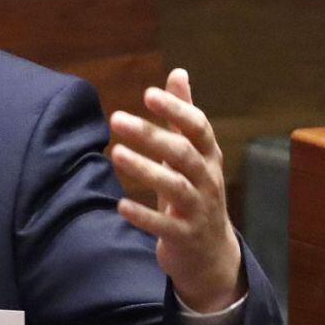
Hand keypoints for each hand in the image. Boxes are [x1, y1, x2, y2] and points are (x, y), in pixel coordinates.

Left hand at [109, 68, 244, 313]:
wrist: (210, 252)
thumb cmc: (195, 192)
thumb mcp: (192, 154)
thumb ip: (183, 115)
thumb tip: (178, 72)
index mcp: (209, 157)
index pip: (198, 128)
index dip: (177, 109)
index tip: (149, 93)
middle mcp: (208, 180)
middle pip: (183, 153)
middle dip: (151, 135)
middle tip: (116, 118)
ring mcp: (198, 210)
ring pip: (176, 187)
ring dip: (145, 169)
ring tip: (115, 153)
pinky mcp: (184, 236)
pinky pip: (164, 226)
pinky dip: (143, 216)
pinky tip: (120, 205)